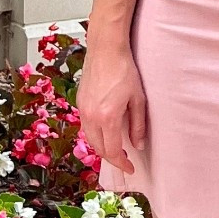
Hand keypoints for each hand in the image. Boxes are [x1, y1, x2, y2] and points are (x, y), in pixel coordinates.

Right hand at [75, 37, 147, 174]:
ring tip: (116, 150)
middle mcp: (91, 116)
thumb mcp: (138, 99)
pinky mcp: (80, 102)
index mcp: (107, 117)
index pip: (112, 150)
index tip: (130, 168)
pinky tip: (105, 133)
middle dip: (112, 159)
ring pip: (90, 139)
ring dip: (102, 148)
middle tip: (125, 162)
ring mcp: (83, 109)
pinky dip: (95, 135)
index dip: (122, 163)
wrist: (106, 49)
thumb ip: (138, 125)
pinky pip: (86, 127)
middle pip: (99, 148)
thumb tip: (137, 144)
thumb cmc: (124, 69)